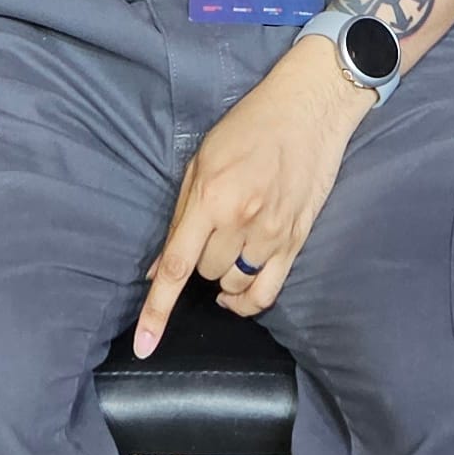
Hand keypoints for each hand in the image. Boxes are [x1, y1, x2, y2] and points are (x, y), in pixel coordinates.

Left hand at [134, 39, 359, 351]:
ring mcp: (272, 234)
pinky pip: (267, 293)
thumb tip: (156, 269)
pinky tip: (237, 292)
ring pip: (233, 285)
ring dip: (222, 276)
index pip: (177, 266)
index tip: (144, 344)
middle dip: (199, 260)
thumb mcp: (201, 161)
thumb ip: (179, 217)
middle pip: (205, 273)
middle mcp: (241, 220)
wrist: (308, 110)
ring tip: (226, 248)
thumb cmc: (249, 126)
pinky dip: (247, 301)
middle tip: (208, 230)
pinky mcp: (296, 241)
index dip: (157, 310)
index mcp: (211, 196)